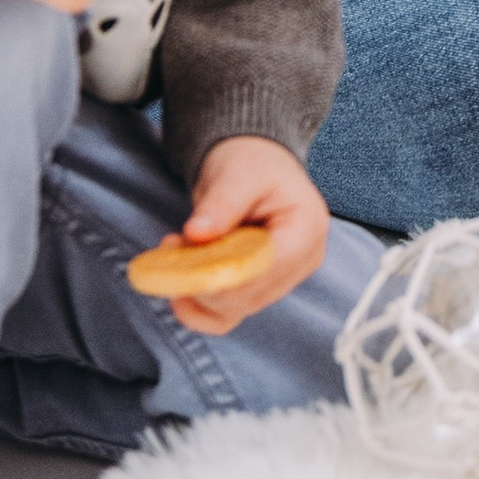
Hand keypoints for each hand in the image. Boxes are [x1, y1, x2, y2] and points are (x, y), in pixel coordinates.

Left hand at [156, 133, 329, 333]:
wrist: (252, 166)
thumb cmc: (251, 164)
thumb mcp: (238, 173)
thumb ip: (221, 203)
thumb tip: (196, 234)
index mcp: (307, 230)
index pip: (271, 267)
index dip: (230, 274)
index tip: (189, 267)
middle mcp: (302, 262)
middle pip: (252, 295)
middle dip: (207, 282)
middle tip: (171, 249)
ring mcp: (282, 280)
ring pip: (236, 309)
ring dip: (198, 293)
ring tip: (171, 259)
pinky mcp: (258, 291)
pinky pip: (227, 315)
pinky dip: (198, 308)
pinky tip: (177, 287)